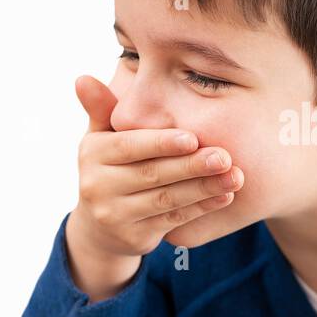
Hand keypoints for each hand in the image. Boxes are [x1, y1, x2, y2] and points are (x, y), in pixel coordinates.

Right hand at [65, 75, 244, 300]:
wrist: (101, 225)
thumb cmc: (111, 166)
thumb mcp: (102, 136)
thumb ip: (102, 108)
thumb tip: (82, 78)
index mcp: (92, 154)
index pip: (129, 146)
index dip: (161, 143)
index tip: (192, 138)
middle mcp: (97, 186)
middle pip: (151, 174)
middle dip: (191, 165)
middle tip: (225, 157)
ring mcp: (115, 215)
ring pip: (166, 199)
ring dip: (204, 188)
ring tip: (235, 176)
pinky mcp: (135, 237)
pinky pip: (174, 220)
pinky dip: (202, 207)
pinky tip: (225, 196)